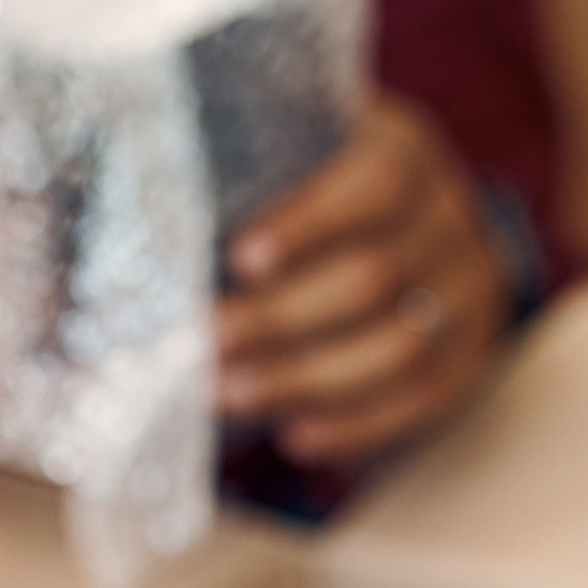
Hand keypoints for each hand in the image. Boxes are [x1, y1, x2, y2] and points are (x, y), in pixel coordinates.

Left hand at [215, 93, 512, 463]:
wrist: (421, 232)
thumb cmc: (316, 194)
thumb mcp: (292, 158)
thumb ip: (233, 177)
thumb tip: (117, 223)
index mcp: (403, 150)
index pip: (377, 182)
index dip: (310, 222)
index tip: (238, 260)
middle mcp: (451, 218)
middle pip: (375, 276)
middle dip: (279, 319)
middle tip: (203, 345)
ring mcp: (470, 290)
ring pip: (399, 347)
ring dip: (305, 379)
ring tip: (229, 394)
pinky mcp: (470, 356)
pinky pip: (420, 400)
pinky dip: (355, 424)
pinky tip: (294, 437)